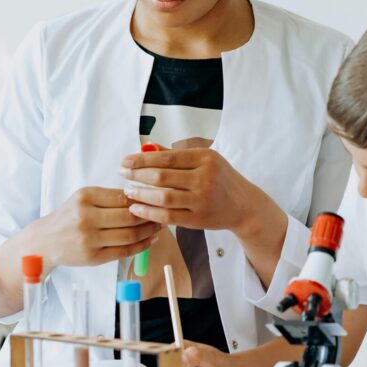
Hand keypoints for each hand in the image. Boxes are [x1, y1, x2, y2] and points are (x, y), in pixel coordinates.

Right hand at [5, 187, 161, 270]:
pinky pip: (124, 251)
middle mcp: (86, 218)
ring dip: (149, 231)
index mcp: (85, 197)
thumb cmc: (69, 216)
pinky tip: (151, 240)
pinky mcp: (93, 257)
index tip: (158, 197)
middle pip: (129, 216)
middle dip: (151, 215)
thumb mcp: (84, 199)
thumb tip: (144, 195)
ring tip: (160, 225)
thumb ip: (110, 197)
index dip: (144, 198)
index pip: (123, 197)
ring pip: (129, 235)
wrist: (45, 241)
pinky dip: (141, 246)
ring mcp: (89, 239)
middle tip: (164, 212)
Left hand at [120, 149, 271, 236]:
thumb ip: (178, 155)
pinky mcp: (198, 219)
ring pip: (163, 198)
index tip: (125, 161)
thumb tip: (148, 147)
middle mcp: (205, 178)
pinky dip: (150, 213)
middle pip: (162, 176)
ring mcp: (202, 200)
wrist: (244, 206)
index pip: (167, 157)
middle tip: (122, 174)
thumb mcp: (206, 160)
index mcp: (205, 158)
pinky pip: (168, 216)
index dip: (142, 159)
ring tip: (128, 192)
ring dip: (141, 195)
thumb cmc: (221, 179)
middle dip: (138, 175)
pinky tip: (137, 209)